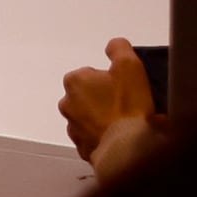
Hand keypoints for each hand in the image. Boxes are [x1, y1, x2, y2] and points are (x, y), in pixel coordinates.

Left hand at [56, 38, 153, 166]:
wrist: (128, 148)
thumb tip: (113, 45)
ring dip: (101, 121)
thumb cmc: (128, 104)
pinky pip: (93, 140)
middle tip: (125, 107)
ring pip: (88, 119)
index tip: (124, 89)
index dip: (109, 80)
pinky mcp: (82, 150)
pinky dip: (103, 139)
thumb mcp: (129, 66)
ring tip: (124, 126)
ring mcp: (73, 129)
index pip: (90, 75)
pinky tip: (120, 140)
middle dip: (102, 100)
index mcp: (74, 81)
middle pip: (87, 97)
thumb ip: (119, 48)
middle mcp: (67, 104)